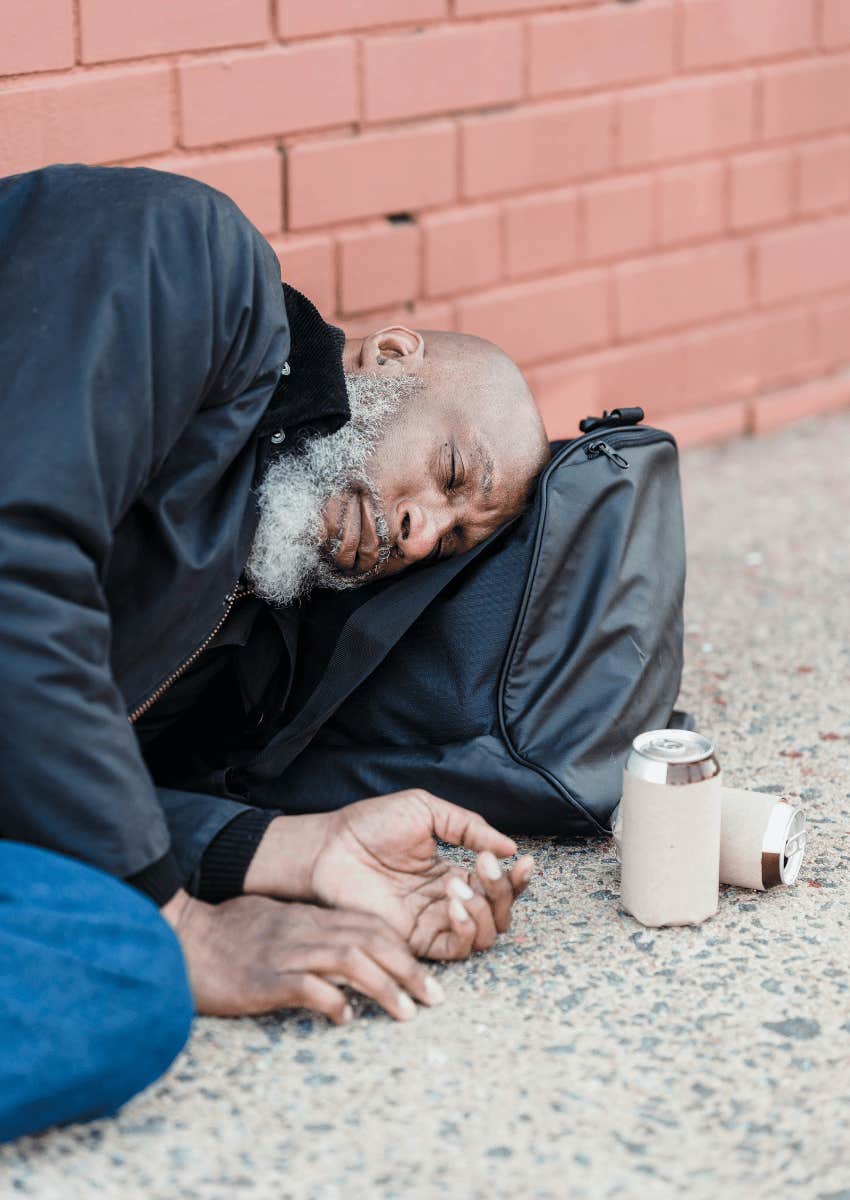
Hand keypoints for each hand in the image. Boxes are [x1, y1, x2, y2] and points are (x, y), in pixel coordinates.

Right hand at [161, 888, 444, 1021]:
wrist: (180, 937)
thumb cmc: (224, 933)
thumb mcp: (272, 920)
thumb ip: (306, 930)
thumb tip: (340, 951)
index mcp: (307, 916)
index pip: (367, 923)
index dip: (402, 947)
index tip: (423, 972)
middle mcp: (303, 930)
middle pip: (370, 940)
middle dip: (408, 967)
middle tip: (434, 996)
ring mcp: (284, 953)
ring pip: (350, 961)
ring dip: (385, 986)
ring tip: (407, 1012)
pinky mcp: (263, 980)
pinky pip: (308, 987)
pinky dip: (333, 1001)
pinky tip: (347, 1018)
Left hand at [245, 790, 533, 959]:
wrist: (331, 846)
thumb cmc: (371, 824)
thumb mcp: (426, 811)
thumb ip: (468, 827)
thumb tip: (509, 848)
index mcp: (452, 871)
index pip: (497, 885)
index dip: (517, 879)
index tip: (523, 860)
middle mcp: (447, 901)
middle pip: (500, 914)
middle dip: (505, 892)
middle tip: (487, 866)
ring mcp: (432, 922)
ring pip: (486, 935)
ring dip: (486, 910)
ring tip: (462, 883)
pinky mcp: (415, 939)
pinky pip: (457, 949)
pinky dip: (466, 928)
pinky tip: (454, 901)